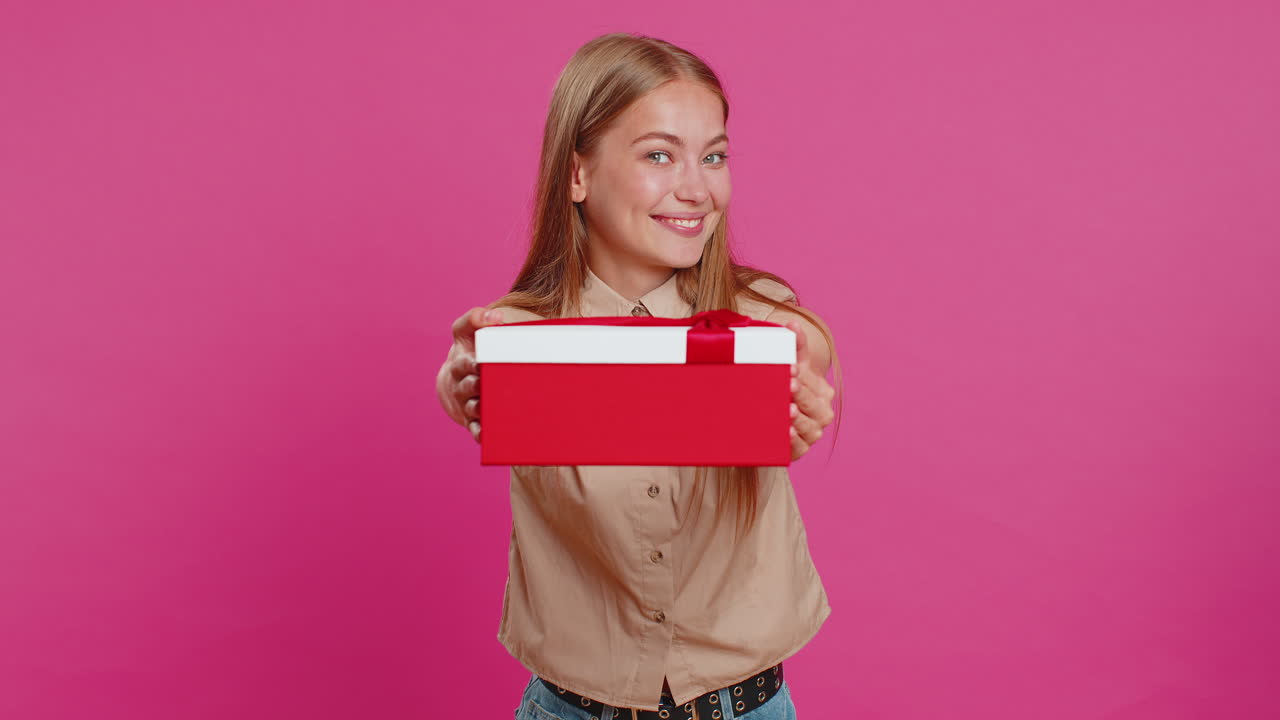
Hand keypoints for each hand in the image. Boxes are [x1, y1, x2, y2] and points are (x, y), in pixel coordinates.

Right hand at [436, 306, 504, 442]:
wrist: (463, 377)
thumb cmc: (471, 350)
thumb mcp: (468, 330)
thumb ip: (476, 317)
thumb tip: (495, 317)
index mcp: (461, 363)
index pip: (463, 363)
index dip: (470, 364)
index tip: (479, 363)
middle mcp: (462, 385)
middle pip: (468, 387)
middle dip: (477, 386)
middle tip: (487, 384)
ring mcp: (467, 404)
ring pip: (473, 408)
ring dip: (481, 409)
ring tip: (493, 409)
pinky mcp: (474, 421)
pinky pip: (476, 429)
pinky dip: (480, 433)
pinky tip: (489, 435)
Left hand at [783, 319, 835, 460]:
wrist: (779, 418)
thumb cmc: (787, 387)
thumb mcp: (792, 367)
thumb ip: (795, 346)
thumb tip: (793, 323)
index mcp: (822, 392)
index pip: (812, 382)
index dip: (801, 375)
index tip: (790, 369)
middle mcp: (821, 413)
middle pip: (810, 404)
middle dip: (800, 395)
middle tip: (789, 387)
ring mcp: (812, 433)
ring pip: (807, 426)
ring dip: (798, 420)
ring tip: (788, 411)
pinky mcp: (800, 450)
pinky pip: (799, 447)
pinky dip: (793, 441)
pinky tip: (786, 434)